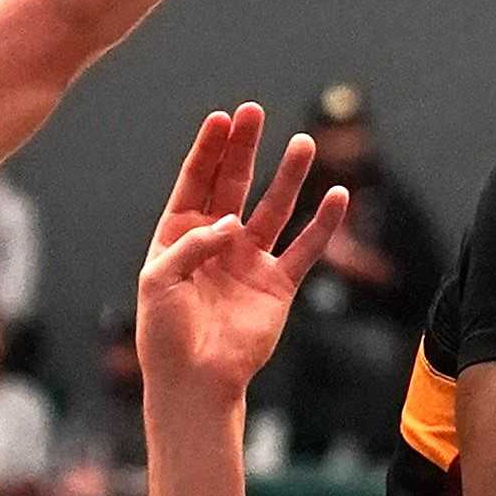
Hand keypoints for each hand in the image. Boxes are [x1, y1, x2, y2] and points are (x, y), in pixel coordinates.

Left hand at [136, 104, 349, 408]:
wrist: (194, 383)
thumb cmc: (165, 335)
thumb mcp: (158, 282)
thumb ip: (191, 245)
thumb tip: (232, 222)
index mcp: (179, 237)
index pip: (196, 183)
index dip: (209, 151)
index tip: (222, 119)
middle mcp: (217, 242)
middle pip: (234, 184)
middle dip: (244, 149)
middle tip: (255, 112)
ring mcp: (249, 261)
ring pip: (274, 208)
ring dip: (288, 177)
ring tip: (303, 143)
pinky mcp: (278, 285)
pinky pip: (305, 248)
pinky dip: (323, 225)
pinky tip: (337, 197)